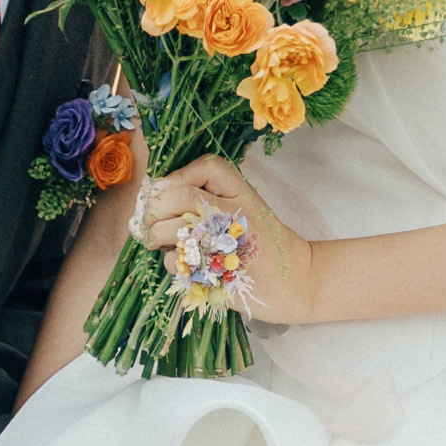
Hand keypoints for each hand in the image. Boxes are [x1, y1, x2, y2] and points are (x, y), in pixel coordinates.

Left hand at [132, 153, 321, 328]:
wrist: (294, 279)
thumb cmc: (260, 242)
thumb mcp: (245, 206)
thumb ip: (209, 195)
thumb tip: (156, 193)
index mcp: (243, 192)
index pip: (206, 167)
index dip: (177, 176)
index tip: (164, 189)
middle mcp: (235, 212)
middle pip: (179, 197)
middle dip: (155, 209)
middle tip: (151, 221)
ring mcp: (224, 243)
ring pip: (171, 228)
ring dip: (155, 236)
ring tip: (157, 241)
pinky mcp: (215, 272)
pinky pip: (175, 260)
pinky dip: (169, 260)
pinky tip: (182, 262)